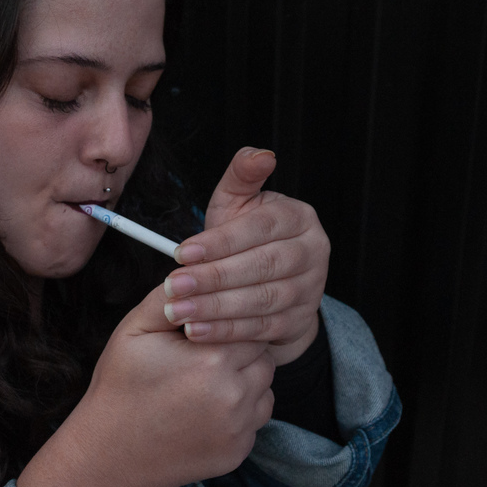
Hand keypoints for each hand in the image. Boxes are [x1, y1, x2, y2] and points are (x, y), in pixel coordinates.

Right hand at [16, 279, 274, 486]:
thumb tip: (195, 270)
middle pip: (262, 354)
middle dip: (238, 350)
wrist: (110, 455)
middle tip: (202, 356)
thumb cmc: (120, 388)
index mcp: (212, 360)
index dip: (226, 323)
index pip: (248, 323)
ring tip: (204, 382)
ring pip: (265, 386)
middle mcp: (235, 396)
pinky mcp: (239, 451)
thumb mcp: (134, 330)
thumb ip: (169, 296)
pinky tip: (205, 408)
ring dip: (245, 379)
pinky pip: (256, 418)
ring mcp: (240, 428)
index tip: (204, 331)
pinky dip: (240, 410)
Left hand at [163, 147, 328, 364]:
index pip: (259, 229)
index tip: (182, 253)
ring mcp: (311, 289)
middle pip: (261, 266)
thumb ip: (242, 177)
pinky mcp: (301, 320)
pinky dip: (225, 331)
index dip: (220, 242)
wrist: (274, 282)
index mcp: (298, 217)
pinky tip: (196, 331)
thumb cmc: (247, 237)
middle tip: (173, 286)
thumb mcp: (241, 203)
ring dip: (215, 308)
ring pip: (261, 300)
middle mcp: (313, 252)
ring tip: (178, 311)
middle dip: (212, 278)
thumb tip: (260, 155)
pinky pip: (260, 328)